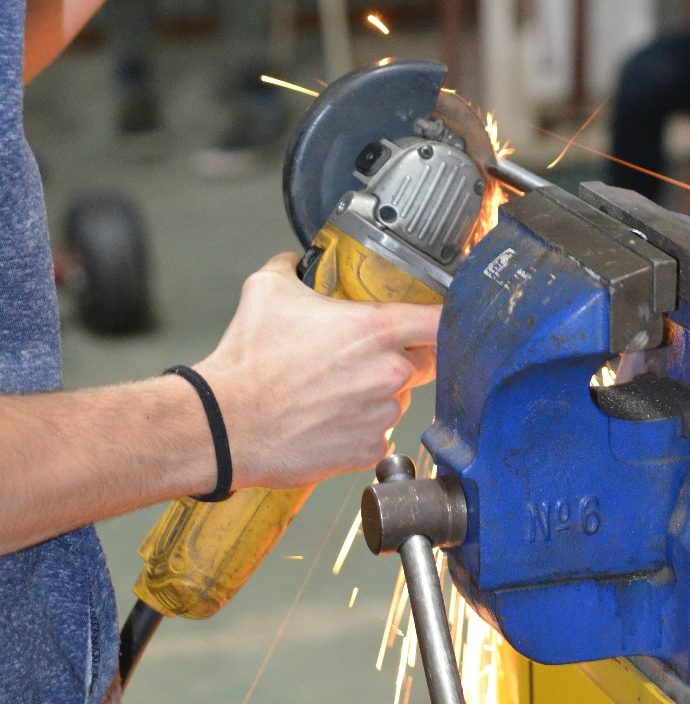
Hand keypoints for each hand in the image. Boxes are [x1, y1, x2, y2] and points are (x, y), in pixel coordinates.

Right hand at [196, 254, 439, 489]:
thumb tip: (295, 259)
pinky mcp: (368, 450)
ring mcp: (382, 415)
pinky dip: (363, 427)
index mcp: (376, 329)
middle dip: (404, 354)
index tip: (436, 318)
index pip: (440, 318)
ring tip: (336, 391)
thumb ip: (292, 265)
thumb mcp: (267, 289)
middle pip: (425, 359)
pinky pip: (380, 434)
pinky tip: (331, 419)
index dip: (443, 316)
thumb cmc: (248, 360)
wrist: (225, 423)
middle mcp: (389, 372)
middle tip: (367, 355)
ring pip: (399, 398)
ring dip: (379, 392)